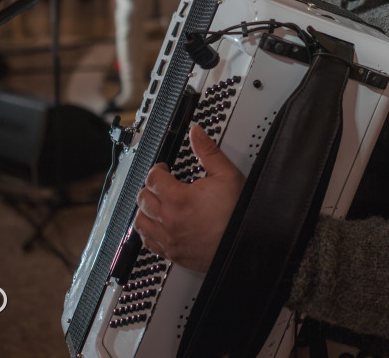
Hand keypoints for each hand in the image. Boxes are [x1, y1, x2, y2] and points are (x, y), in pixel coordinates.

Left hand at [133, 125, 245, 271]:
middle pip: (143, 199)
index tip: (164, 169)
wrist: (248, 243)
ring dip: (145, 210)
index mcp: (178, 198)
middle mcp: (169, 220)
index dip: (158, 169)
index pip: (153, 178)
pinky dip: (148, 233)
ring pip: (140, 223)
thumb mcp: (227, 174)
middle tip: (161, 184)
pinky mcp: (174, 254)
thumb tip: (196, 134)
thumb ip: (208, 151)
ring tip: (156, 204)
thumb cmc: (239, 213)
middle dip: (150, 188)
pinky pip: (149, 244)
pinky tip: (158, 227)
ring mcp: (169, 239)